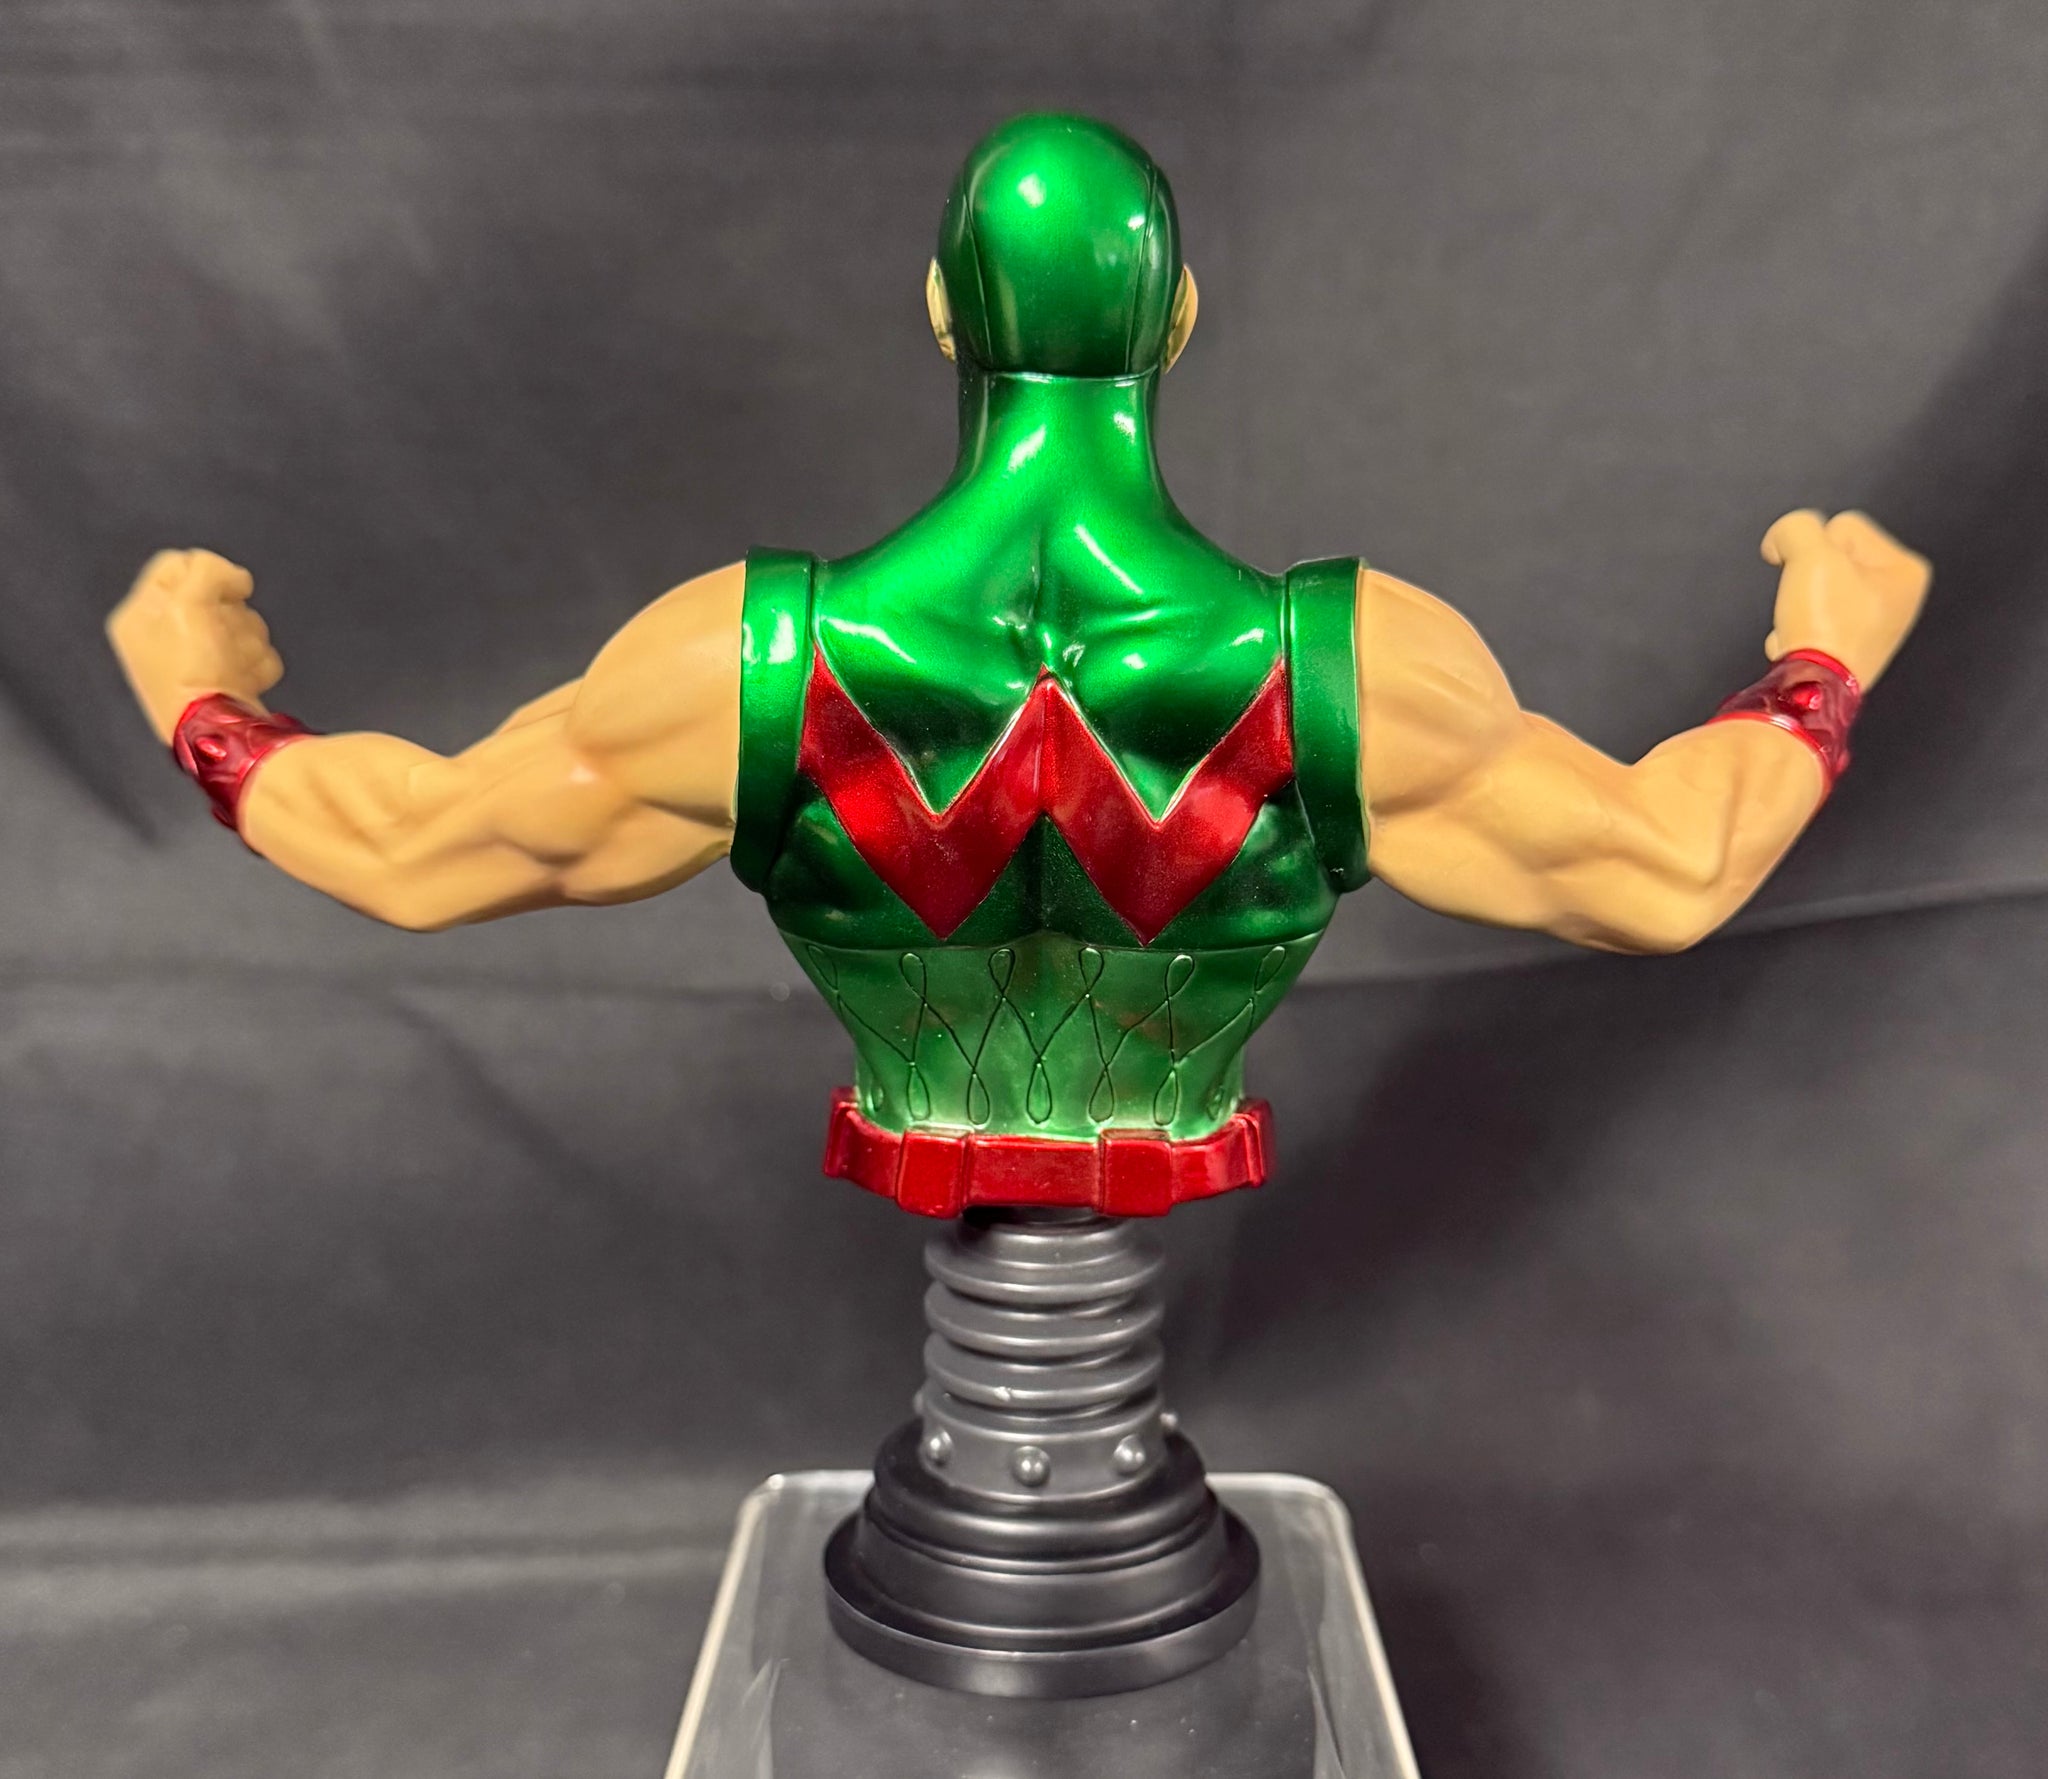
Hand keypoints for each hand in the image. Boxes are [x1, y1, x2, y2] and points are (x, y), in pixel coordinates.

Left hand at [107, 550, 283, 742]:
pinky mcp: (226, 680)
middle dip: (232, 616)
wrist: (216, 734)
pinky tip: (243, 680)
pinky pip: (254, 655)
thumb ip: (208, 570)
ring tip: (233, 666)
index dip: (209, 572)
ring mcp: (198, 660)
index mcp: (138, 616)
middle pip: (216, 597)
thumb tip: (235, 579)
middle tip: (222, 637)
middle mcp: (163, 637)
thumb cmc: (190, 671)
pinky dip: (256, 665)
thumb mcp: (189, 603)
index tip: (231, 589)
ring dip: (247, 642)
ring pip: (242, 625)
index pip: (177, 565)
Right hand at [1762, 510, 1928, 688]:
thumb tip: (1781, 540)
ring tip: (1804, 624)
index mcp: (1907, 570)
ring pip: (1818, 588)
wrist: (1812, 687)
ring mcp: (1875, 627)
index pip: (1843, 526)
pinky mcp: (1849, 649)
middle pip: (1831, 557)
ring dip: (1800, 602)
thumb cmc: (1826, 627)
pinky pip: (1813, 619)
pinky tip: (1802, 641)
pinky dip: (1800, 628)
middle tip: (1808, 601)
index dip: (1816, 547)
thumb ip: (1795, 527)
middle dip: (1807, 576)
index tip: (1812, 575)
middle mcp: (1900, 599)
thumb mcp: (1809, 553)